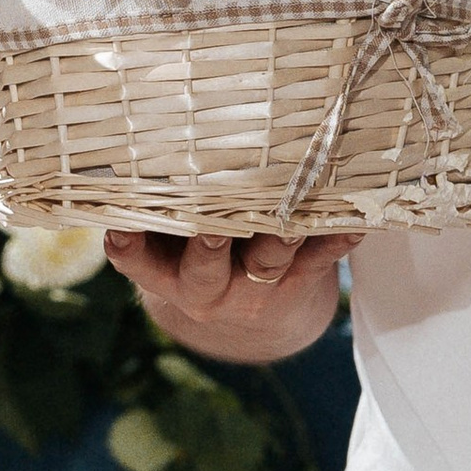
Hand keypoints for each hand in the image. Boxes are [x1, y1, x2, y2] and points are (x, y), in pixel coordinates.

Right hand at [106, 228, 357, 364]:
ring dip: (277, 236)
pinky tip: (351, 223)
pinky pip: (314, 264)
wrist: (249, 324)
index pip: (137, 263)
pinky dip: (333, 242)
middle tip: (211, 226)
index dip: (128, 250)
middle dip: (208, 247)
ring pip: (264, 262)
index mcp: (164, 275)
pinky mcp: (294, 287)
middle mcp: (204, 289)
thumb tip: (144, 145)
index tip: (118, 233)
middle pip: (204, 269)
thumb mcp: (169, 250)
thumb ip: (161, 214)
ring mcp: (251, 292)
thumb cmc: (197, 259)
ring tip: (288, 209)